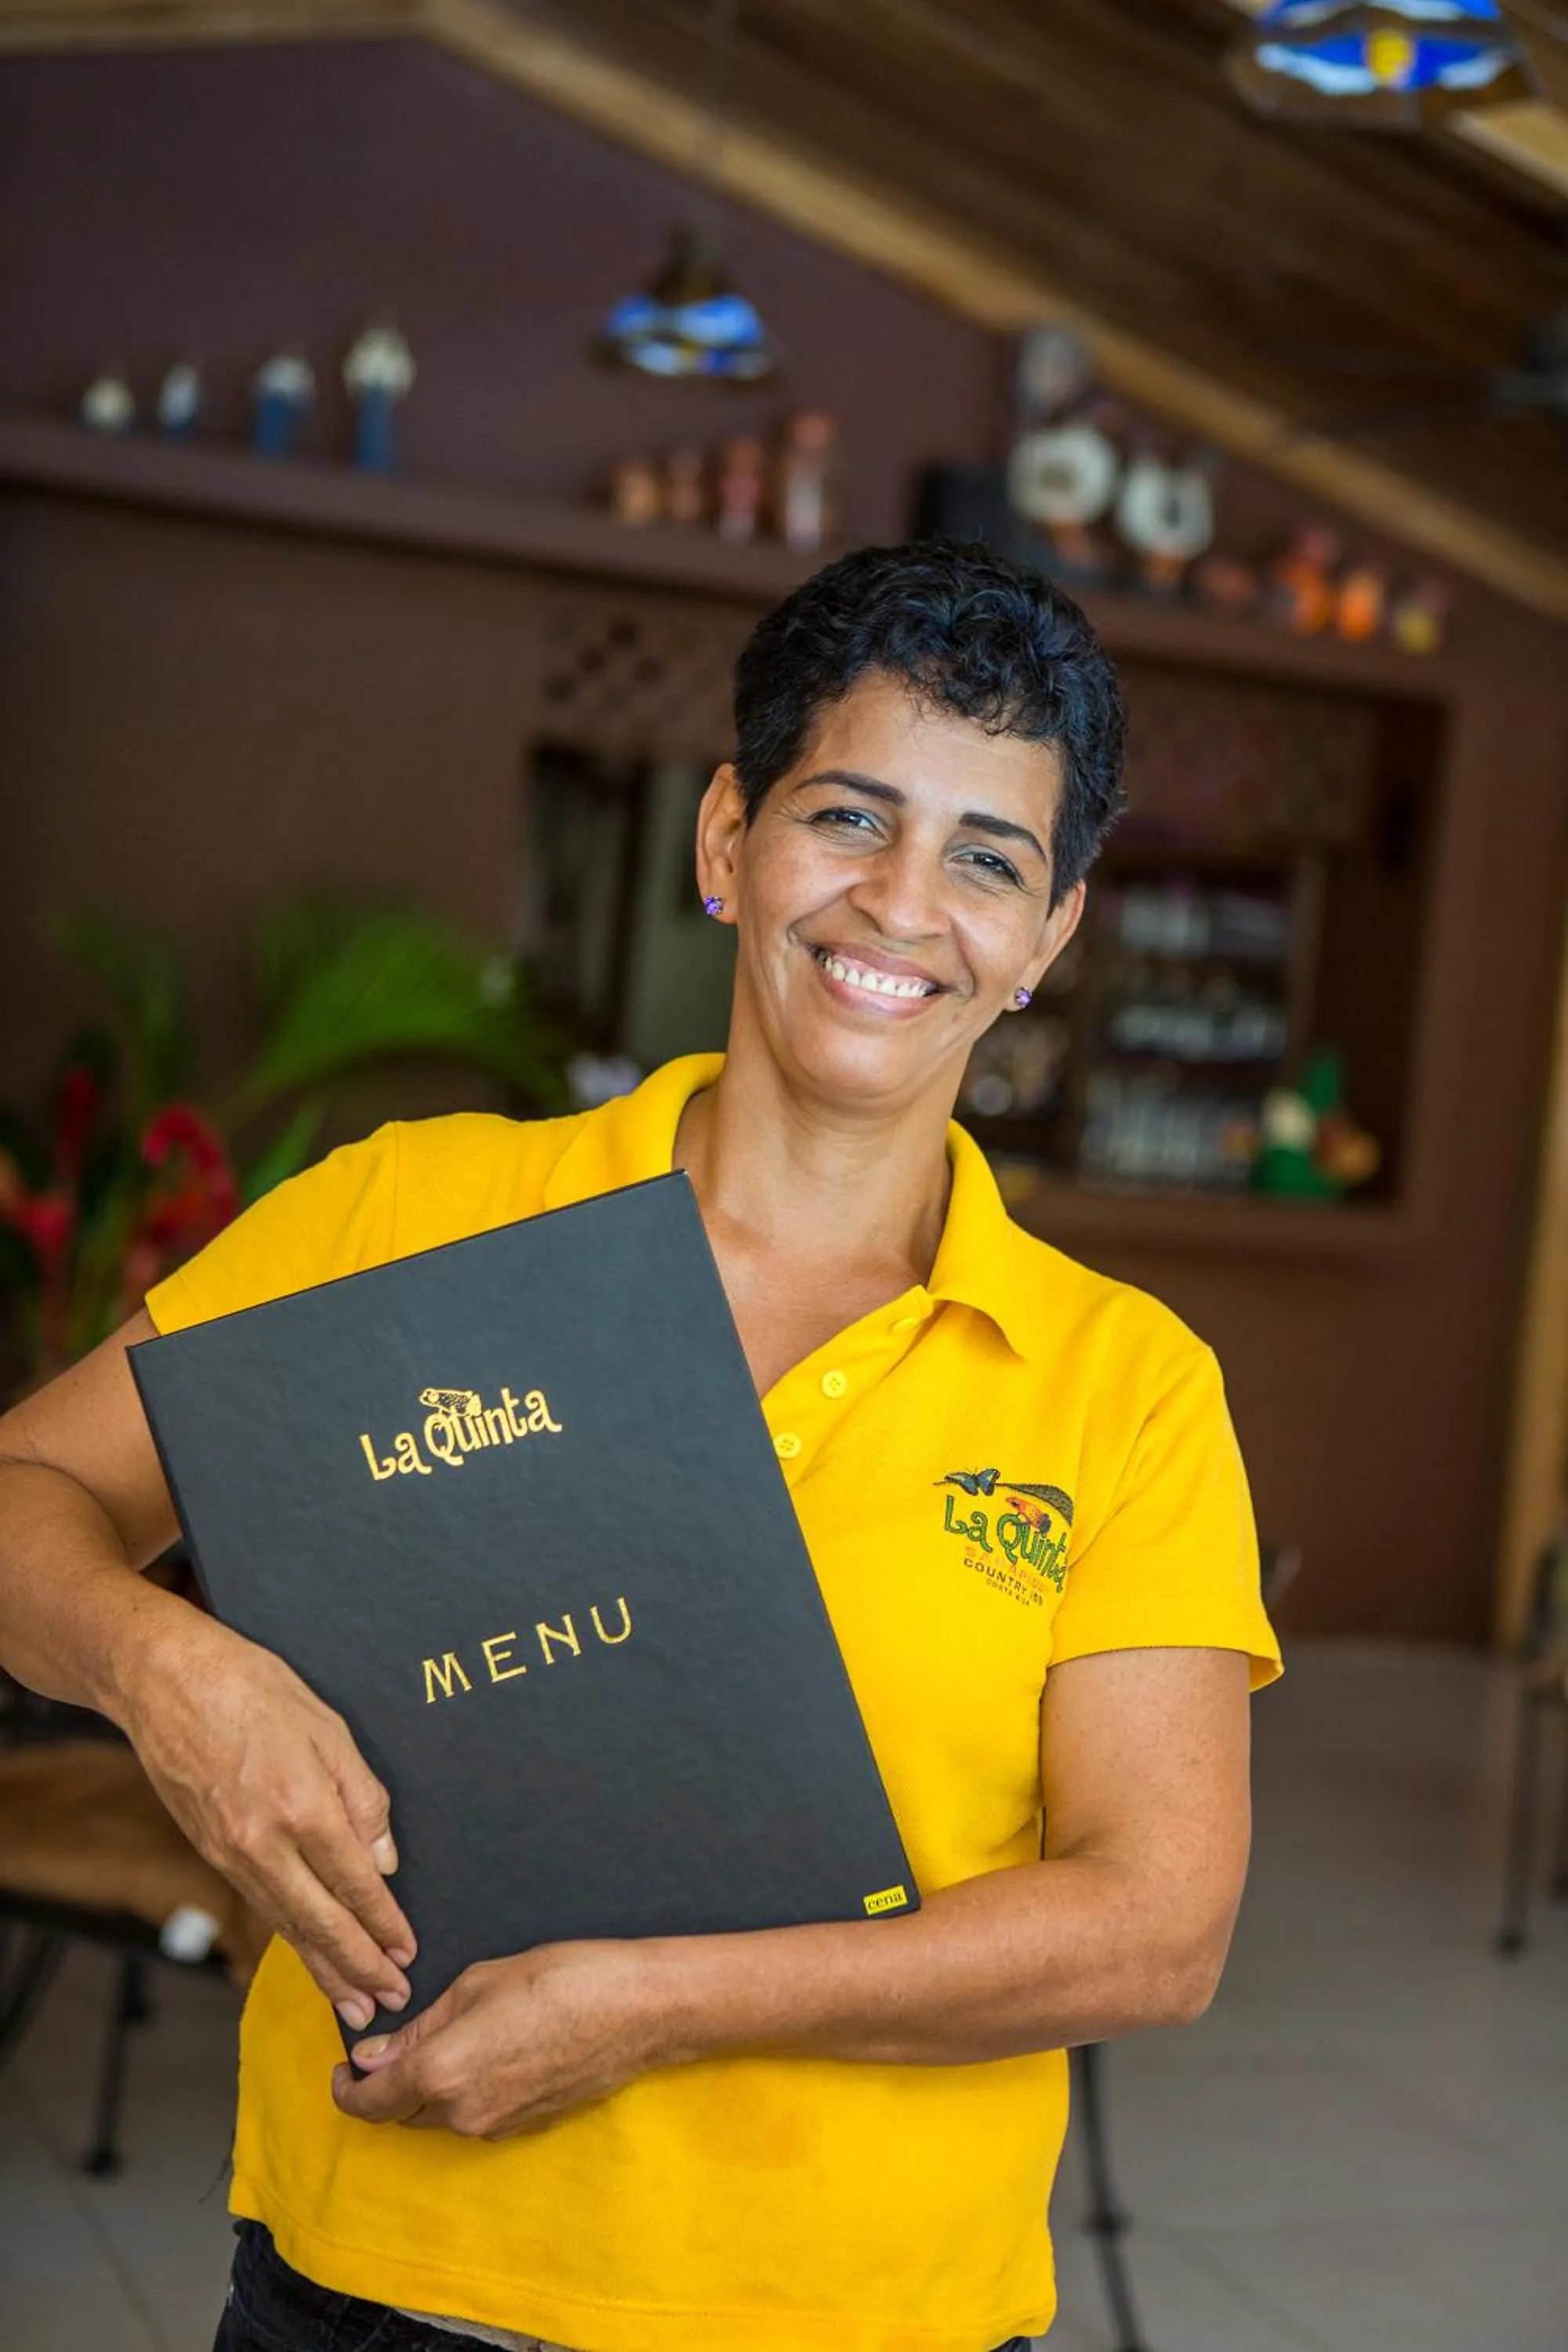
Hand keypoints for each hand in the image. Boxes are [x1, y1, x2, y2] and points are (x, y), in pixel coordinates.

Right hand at [121, 1608, 414, 2027]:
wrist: (166, 1680)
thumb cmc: (252, 1688)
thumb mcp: (329, 1727)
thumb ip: (362, 1798)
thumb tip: (384, 1861)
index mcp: (302, 1805)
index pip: (355, 1883)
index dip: (384, 1923)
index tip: (408, 1951)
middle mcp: (263, 1841)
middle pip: (319, 1921)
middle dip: (358, 1967)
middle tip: (391, 2002)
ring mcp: (230, 1852)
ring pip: (285, 1924)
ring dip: (323, 1968)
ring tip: (353, 2004)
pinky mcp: (210, 1852)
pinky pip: (259, 1905)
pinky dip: (287, 1938)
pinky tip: (306, 1955)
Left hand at [331, 1942, 664, 2137]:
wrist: (635, 2010)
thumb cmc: (560, 1980)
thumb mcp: (478, 1983)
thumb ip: (419, 2026)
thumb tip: (373, 2053)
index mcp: (440, 2072)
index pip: (369, 2101)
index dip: (347, 2088)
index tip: (344, 2068)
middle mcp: (462, 2113)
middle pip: (401, 2113)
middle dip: (389, 2084)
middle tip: (396, 2042)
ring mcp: (496, 2126)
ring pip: (439, 2116)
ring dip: (430, 2087)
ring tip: (452, 2037)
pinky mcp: (526, 2127)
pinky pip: (476, 2115)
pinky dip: (467, 2092)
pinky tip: (492, 2051)